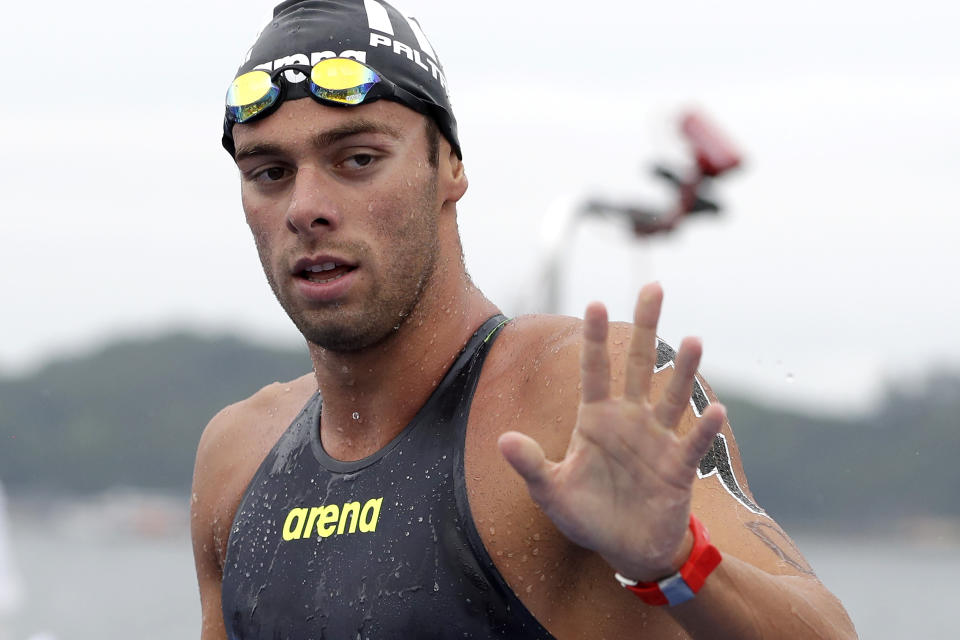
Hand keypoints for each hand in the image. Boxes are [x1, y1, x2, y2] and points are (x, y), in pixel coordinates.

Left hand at [498, 282, 725, 580]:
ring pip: (672, 396)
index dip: (595, 338)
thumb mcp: (551, 492)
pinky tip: (716, 409)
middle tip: (653, 286)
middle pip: (639, 365)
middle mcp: (629, 419)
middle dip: (646, 326)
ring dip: (683, 369)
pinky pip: (692, 443)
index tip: (595, 302)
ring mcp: (657, 440)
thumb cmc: (587, 515)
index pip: (594, 370)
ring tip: (694, 339)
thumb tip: (503, 440)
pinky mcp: (678, 466)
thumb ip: (531, 465)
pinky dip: (705, 428)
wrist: (627, 548)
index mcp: (596, 419)